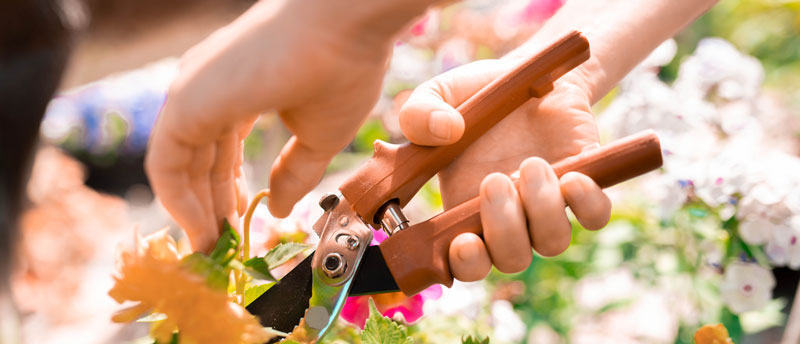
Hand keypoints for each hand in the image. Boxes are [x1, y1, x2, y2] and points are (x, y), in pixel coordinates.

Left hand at [146, 0, 436, 251]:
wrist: (347, 27)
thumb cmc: (342, 70)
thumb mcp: (320, 136)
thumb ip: (295, 173)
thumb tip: (278, 208)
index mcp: (237, 90)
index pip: (221, 149)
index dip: (229, 190)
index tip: (240, 224)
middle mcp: (208, 88)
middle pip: (198, 159)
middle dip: (209, 206)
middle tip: (221, 246)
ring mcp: (193, 92)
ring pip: (178, 164)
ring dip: (193, 210)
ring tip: (211, 248)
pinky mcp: (185, 101)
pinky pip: (167, 163)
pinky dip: (179, 200)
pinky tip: (201, 228)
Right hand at [399, 58, 611, 280]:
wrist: (528, 74)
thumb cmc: (477, 96)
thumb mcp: (438, 96)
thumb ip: (419, 113)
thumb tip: (444, 132)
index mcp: (464, 209)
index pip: (464, 262)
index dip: (467, 264)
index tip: (464, 241)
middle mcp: (508, 218)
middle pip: (511, 259)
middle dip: (504, 229)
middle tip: (494, 181)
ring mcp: (547, 205)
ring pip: (552, 241)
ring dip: (542, 209)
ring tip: (531, 164)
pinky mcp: (584, 185)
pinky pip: (594, 216)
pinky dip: (587, 203)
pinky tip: (574, 177)